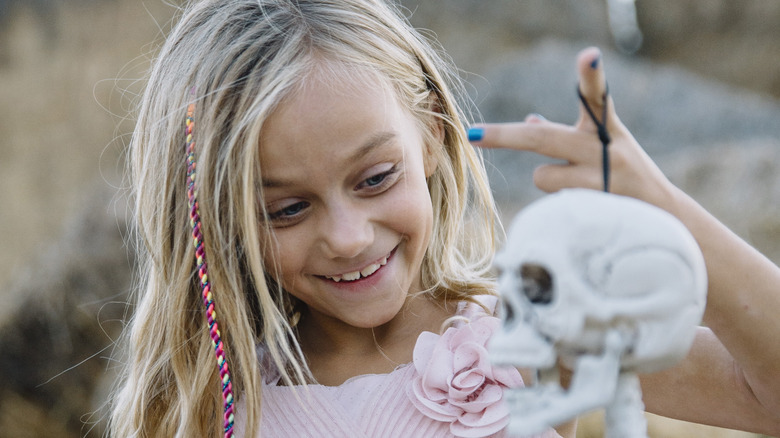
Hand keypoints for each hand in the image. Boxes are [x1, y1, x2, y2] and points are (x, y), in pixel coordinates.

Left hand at [470, 47, 676, 210]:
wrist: (665, 223)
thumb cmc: (626, 177)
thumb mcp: (604, 148)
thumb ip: (567, 135)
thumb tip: (531, 120)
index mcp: (607, 130)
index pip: (597, 97)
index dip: (591, 76)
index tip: (588, 55)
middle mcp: (607, 150)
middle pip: (543, 137)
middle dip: (504, 135)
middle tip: (473, 134)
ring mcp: (603, 181)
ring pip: (543, 177)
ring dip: (549, 181)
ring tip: (582, 190)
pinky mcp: (596, 210)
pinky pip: (554, 203)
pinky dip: (561, 206)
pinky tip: (589, 211)